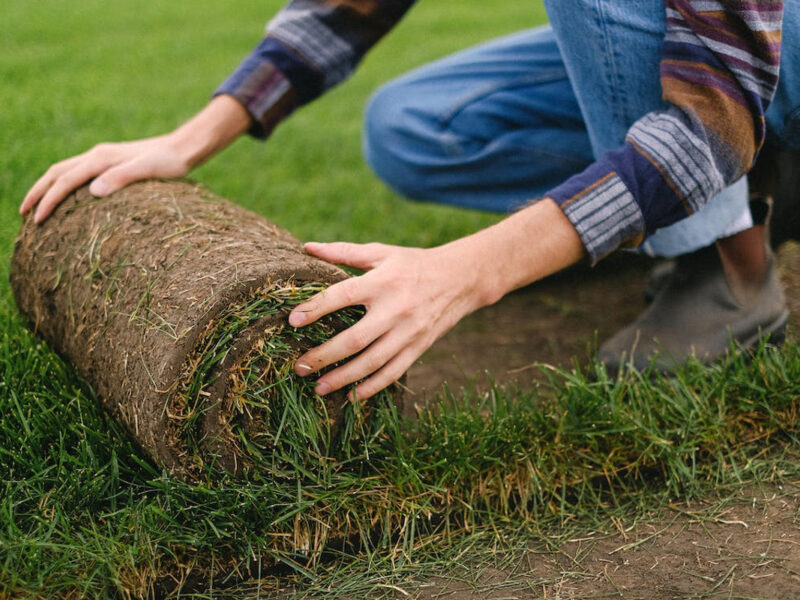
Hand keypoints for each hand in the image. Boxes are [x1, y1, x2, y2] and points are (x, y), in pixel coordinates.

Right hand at [20, 94, 251, 223]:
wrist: (184, 148)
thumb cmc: (169, 163)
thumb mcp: (148, 171)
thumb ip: (121, 178)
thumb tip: (92, 191)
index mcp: (101, 158)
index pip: (65, 180)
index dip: (49, 200)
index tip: (37, 221)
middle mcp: (97, 155)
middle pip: (56, 172)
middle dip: (38, 193)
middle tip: (24, 215)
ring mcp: (103, 157)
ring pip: (64, 171)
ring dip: (47, 187)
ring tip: (36, 208)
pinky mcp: (111, 162)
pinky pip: (78, 173)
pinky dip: (63, 184)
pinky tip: (67, 198)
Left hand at [289, 241, 489, 400]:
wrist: (461, 278)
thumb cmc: (413, 263)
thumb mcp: (381, 252)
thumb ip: (344, 252)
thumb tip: (308, 247)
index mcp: (382, 282)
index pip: (342, 296)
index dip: (316, 308)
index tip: (292, 321)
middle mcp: (395, 309)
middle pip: (354, 339)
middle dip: (323, 355)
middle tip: (299, 366)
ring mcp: (408, 332)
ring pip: (371, 362)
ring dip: (343, 377)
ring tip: (319, 387)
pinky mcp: (418, 347)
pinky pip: (393, 372)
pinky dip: (372, 387)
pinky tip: (351, 396)